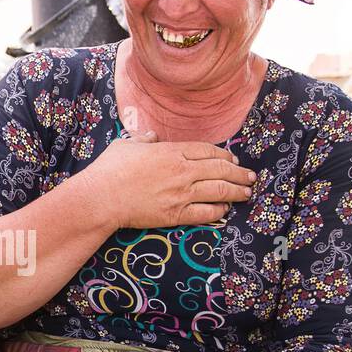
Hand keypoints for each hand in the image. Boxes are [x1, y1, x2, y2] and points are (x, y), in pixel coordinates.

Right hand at [89, 136, 255, 231]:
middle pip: (221, 169)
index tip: (233, 159)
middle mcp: (182, 171)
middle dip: (239, 173)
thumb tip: (152, 137)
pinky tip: (225, 209)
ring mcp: (181, 194)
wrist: (101, 198)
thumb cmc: (109, 169)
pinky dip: (218, 210)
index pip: (208, 151)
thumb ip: (144, 139)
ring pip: (219, 190)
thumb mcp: (127, 144)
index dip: (225, 155)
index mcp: (171, 151)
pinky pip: (205, 213)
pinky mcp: (175, 214)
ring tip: (247, 192)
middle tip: (250, 176)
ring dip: (237, 191)